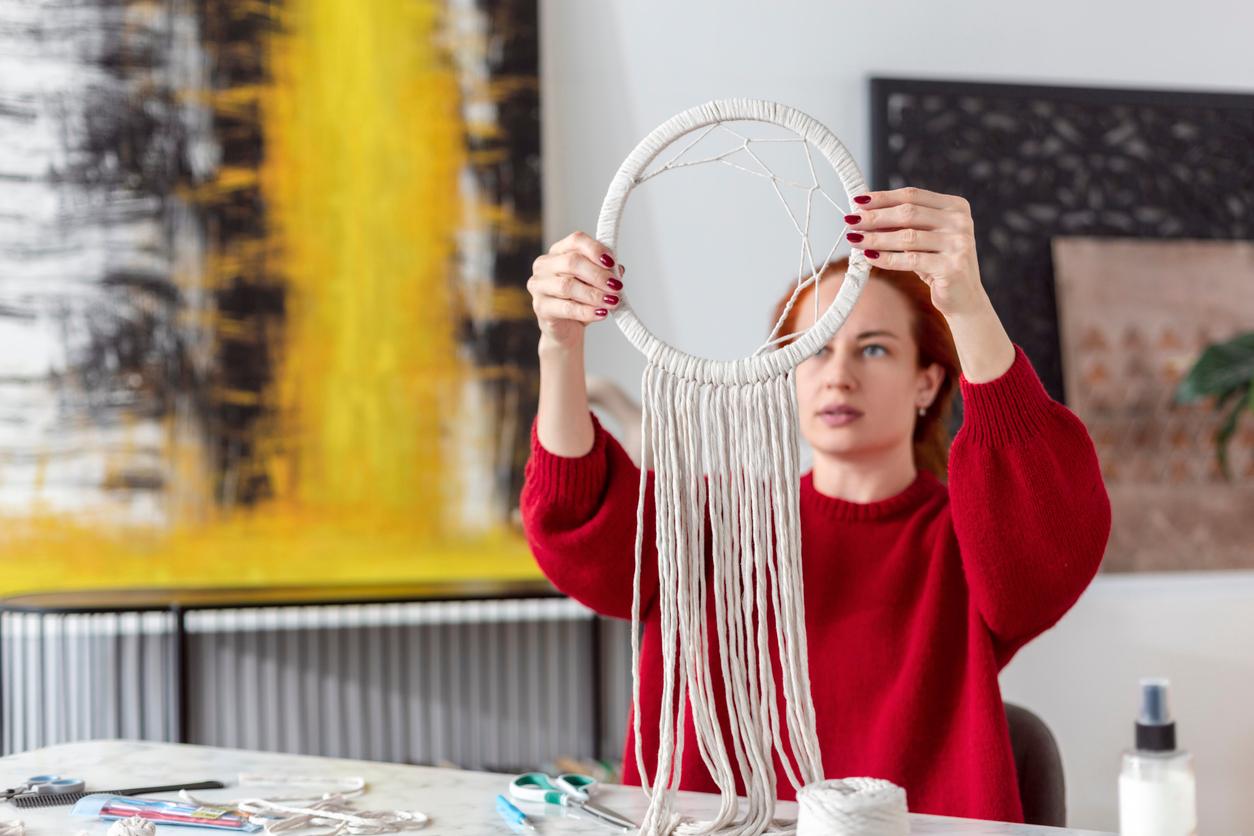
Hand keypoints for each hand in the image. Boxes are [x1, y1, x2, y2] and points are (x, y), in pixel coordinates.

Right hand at [528, 231, 624, 347]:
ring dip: (594, 294)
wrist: (566, 329)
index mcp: (558, 252)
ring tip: (612, 302)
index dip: (596, 249)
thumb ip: (605, 272)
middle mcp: (544, 265)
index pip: (576, 241)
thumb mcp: (595, 283)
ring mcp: (538, 286)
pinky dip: (587, 311)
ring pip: (568, 286)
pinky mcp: (540, 307)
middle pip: (572, 262)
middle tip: (616, 286)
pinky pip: (566, 308)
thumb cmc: (579, 300)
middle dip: (598, 275)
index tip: (612, 262)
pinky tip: (601, 313)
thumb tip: (617, 270)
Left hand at [843, 187, 987, 318]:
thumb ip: (903, 224)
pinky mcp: (952, 267)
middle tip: (851, 221)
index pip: (913, 195)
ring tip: (854, 240)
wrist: (964, 298)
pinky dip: (886, 258)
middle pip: (908, 213)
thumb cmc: (939, 264)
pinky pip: (911, 260)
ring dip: (876, 238)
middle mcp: (960, 221)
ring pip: (907, 237)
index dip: (883, 197)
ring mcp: (959, 244)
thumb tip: (864, 214)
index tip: (857, 201)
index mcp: (955, 206)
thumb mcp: (924, 238)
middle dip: (875, 217)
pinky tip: (869, 257)